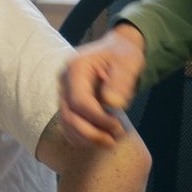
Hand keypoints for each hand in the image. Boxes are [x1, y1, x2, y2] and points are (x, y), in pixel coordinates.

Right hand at [58, 24, 146, 147]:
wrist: (117, 51)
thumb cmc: (122, 55)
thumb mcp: (128, 62)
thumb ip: (121, 81)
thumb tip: (111, 103)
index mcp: (75, 68)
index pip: (79, 101)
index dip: (97, 118)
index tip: (117, 125)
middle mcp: (64, 81)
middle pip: (69, 115)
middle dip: (92, 133)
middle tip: (114, 139)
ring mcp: (64, 93)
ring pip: (66, 124)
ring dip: (87, 138)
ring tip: (110, 140)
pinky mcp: (68, 104)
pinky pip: (68, 126)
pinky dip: (82, 138)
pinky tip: (100, 139)